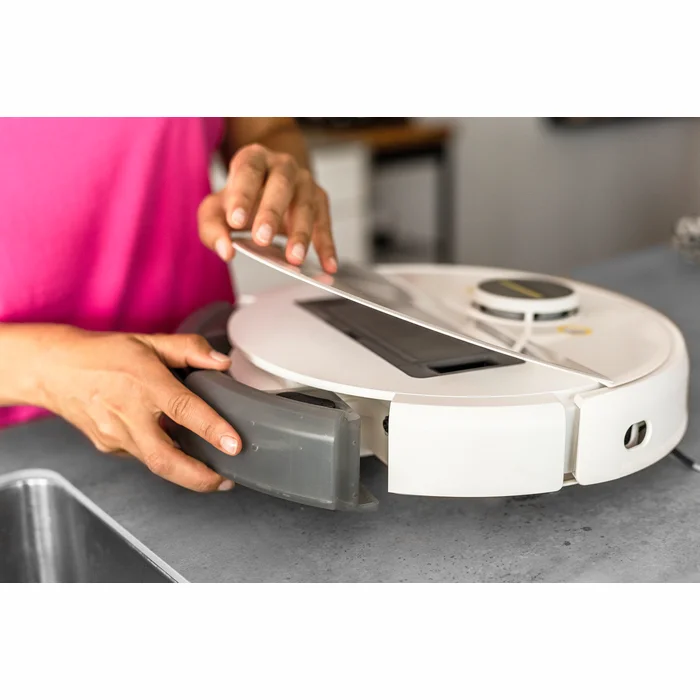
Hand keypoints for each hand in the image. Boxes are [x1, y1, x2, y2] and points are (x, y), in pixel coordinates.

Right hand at [36, 326, 241, 492]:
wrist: (54, 369)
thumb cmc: (103, 354)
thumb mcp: (149, 341)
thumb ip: (189, 349)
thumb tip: (223, 363)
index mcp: (144, 383)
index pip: (183, 409)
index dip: (211, 428)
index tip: (234, 444)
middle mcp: (129, 414)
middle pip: (165, 459)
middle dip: (199, 478)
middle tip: (225, 481)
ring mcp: (116, 435)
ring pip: (155, 464)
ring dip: (186, 473)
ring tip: (212, 474)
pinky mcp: (109, 447)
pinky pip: (143, 457)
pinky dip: (165, 458)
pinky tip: (178, 453)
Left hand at [198, 143, 337, 273]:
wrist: (267, 184)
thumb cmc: (240, 198)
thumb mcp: (216, 209)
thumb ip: (212, 229)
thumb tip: (225, 251)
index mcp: (254, 159)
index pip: (248, 173)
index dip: (242, 195)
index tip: (235, 221)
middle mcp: (283, 166)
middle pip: (281, 185)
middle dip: (271, 213)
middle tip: (262, 239)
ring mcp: (305, 182)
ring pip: (306, 206)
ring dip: (301, 234)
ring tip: (294, 259)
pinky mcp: (320, 201)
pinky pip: (324, 225)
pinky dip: (327, 246)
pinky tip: (328, 266)